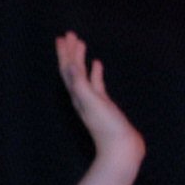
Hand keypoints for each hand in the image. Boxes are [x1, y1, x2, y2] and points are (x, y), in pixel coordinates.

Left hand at [55, 33, 144, 168]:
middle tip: (69, 35)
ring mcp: (93, 100)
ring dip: (81, 59)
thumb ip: (80, 84)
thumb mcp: (92, 102)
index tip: (62, 37)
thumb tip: (70, 63)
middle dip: (70, 52)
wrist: (122, 150)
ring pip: (83, 75)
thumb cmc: (107, 127)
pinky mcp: (104, 104)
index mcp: (77, 95)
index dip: (64, 53)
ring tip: (81, 44)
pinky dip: (95, 72)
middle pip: (72, 70)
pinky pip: (96, 84)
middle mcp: (81, 96)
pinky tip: (97, 64)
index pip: (67, 69)